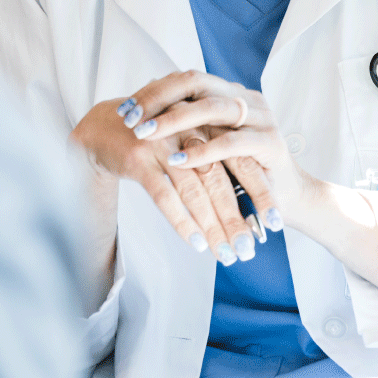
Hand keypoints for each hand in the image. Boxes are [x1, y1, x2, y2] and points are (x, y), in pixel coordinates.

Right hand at [71, 96, 269, 264]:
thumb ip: (213, 157)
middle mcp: (186, 130)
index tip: (275, 222)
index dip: (259, 191)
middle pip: (219, 179)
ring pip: (194, 191)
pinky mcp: (138, 158)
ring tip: (227, 254)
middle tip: (250, 249)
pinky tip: (196, 242)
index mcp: (205, 123)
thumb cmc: (153, 138)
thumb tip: (246, 199)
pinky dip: (182, 221)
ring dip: (213, 226)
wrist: (103, 128)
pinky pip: (164, 195)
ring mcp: (162, 143)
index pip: (240, 159)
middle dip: (237, 218)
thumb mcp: (187, 138)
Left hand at [115, 71, 377, 293]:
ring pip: (212, 108)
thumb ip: (187, 126)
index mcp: (230, 93)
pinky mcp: (271, 143)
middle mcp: (246, 97)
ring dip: (174, 121)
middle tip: (129, 119)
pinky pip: (231, 142)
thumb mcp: (210, 143)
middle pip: (196, 83)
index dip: (154, 91)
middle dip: (158, 100)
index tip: (125, 110)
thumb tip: (141, 113)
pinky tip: (177, 160)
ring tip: (144, 135)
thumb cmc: (241, 172)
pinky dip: (202, 151)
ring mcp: (261, 117)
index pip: (187, 78)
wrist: (288, 199)